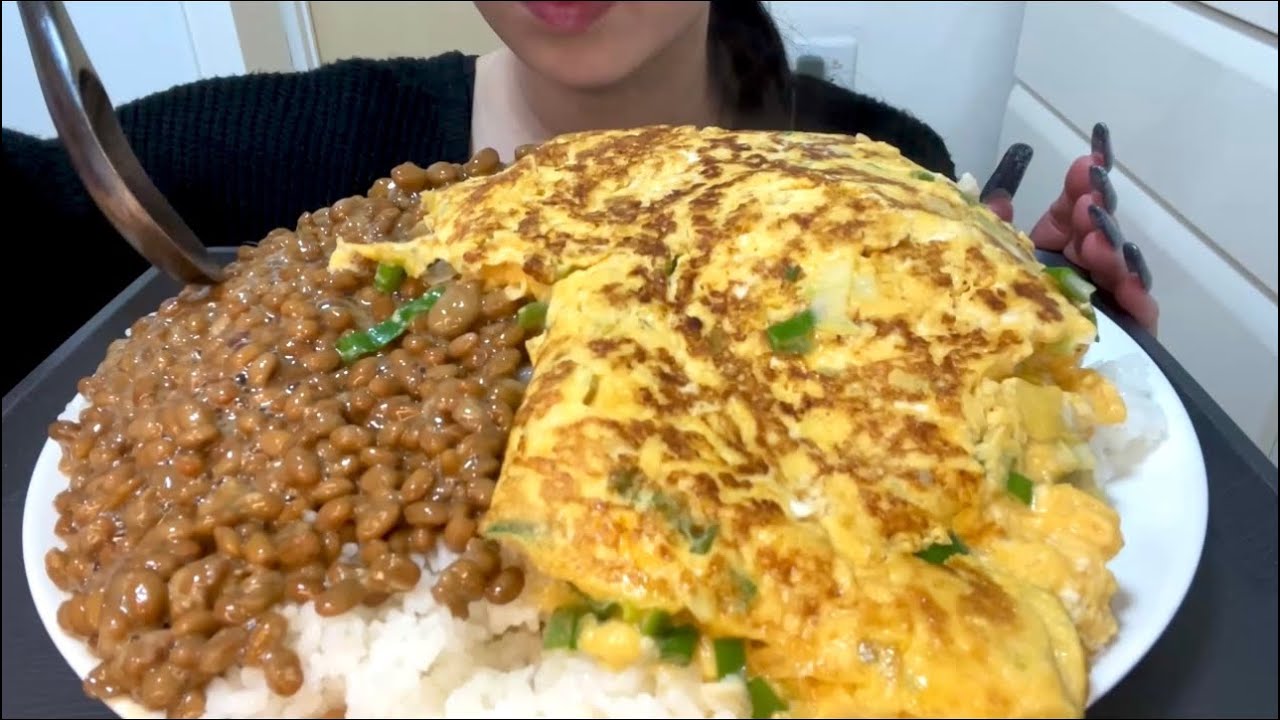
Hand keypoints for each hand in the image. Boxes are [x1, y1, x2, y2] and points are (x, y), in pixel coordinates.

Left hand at [981, 125, 1158, 333]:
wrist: (1015, 391)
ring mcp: (1111, 296)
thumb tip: (999, 198)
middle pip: (1099, 228)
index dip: (1082, 180)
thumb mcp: (996, 269)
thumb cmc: (1003, 322)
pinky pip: (1140, 307)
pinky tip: (1126, 281)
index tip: (1087, 155)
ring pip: (1118, 262)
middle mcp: (1087, 267)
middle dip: (1095, 203)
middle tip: (1088, 186)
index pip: (1074, 207)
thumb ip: (996, 233)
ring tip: (1093, 231)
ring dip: (1107, 242)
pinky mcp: (1130, 330)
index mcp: (1057, 247)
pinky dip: (1134, 291)